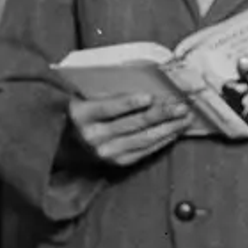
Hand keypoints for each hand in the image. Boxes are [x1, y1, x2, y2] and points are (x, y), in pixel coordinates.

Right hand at [67, 89, 191, 168]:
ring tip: (185, 118)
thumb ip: (104, 93)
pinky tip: (174, 132)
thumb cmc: (79, 113)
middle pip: (133, 124)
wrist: (63, 145)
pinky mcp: (117, 162)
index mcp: (81, 115)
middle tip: (181, 105)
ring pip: (143, 139)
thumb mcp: (82, 98)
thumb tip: (142, 85)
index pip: (109, 108)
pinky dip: (161, 141)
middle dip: (161, 114)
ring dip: (168, 128)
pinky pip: (144, 151)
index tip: (151, 96)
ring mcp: (106, 153)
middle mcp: (94, 137)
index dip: (130, 102)